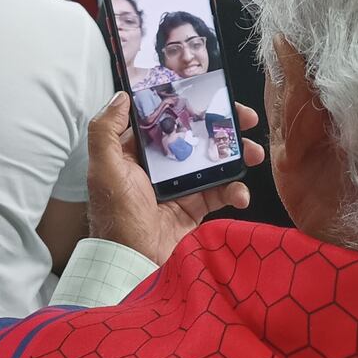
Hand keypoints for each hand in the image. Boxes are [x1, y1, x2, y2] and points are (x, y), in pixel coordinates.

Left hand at [87, 93, 264, 266]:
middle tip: (246, 120)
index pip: (169, 118)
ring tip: (253, 154)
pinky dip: (235, 191)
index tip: (214, 96)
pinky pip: (221, 193)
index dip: (192, 105)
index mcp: (140, 151)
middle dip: (224, 127)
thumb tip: (121, 96)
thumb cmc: (116, 215)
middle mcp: (162, 166)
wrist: (133, 261)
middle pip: (198, 137)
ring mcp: (182, 186)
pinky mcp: (196, 207)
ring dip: (237, 156)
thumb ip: (105, 131)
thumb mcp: (104, 168)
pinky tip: (241, 194)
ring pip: (215, 162)